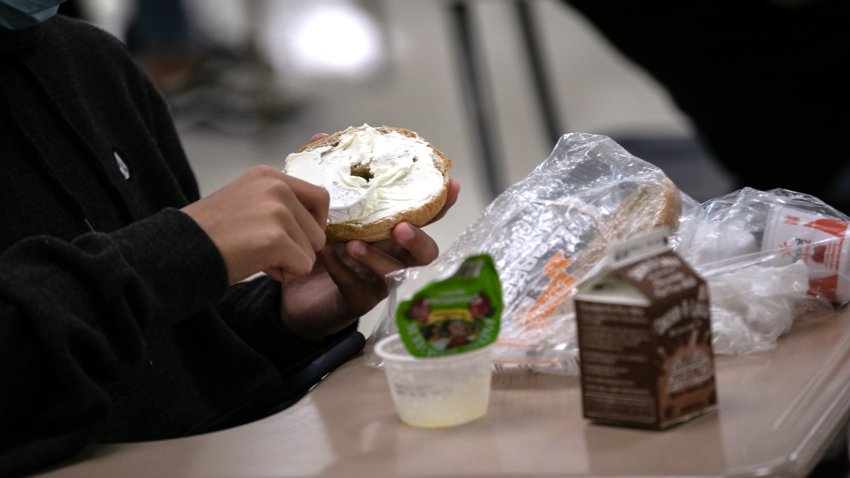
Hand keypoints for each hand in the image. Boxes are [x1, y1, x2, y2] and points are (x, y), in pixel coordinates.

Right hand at [182, 165, 328, 283]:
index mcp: (270, 176)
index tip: (291, 237)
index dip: (312, 224)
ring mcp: (277, 211)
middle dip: (297, 247)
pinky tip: (257, 265)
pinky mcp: (276, 238)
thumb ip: (278, 204)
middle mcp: (277, 187)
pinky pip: (303, 266)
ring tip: (256, 255)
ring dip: (289, 261)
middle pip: (318, 230)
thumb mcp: (247, 202)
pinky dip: (284, 274)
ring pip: (312, 250)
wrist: (179, 250)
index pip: (320, 198)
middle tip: (263, 249)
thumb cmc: (212, 234)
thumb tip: (316, 224)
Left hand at [281, 178, 460, 341]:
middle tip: (400, 227)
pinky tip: (327, 256)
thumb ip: (325, 174)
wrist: (295, 284)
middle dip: (417, 240)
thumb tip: (320, 137)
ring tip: (354, 244)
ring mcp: (379, 280)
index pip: (425, 216)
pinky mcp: (358, 300)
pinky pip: (358, 287)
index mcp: (392, 230)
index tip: (452, 185)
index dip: (442, 203)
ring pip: (394, 274)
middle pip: (425, 253)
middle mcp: (394, 255)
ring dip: (377, 257)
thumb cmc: (318, 241)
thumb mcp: (320, 205)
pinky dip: (343, 270)